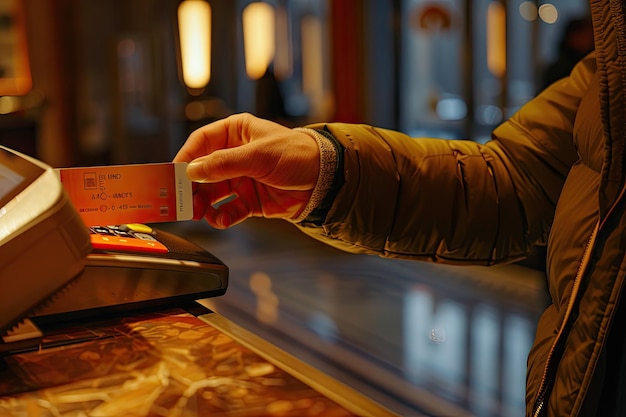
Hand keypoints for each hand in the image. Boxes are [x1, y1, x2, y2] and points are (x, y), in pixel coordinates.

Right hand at [173, 113, 319, 228]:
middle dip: (192, 187)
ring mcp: (242, 178)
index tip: (173, 175)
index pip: (202, 143)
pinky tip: (222, 220)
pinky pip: (229, 210)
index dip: (186, 158)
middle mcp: (236, 155)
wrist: (326, 180)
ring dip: (204, 205)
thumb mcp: (259, 155)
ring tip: (200, 214)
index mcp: (237, 133)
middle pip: (203, 171)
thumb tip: (193, 171)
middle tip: (183, 201)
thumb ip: (224, 164)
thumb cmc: (298, 155)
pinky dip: (223, 217)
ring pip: (213, 193)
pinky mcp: (251, 200)